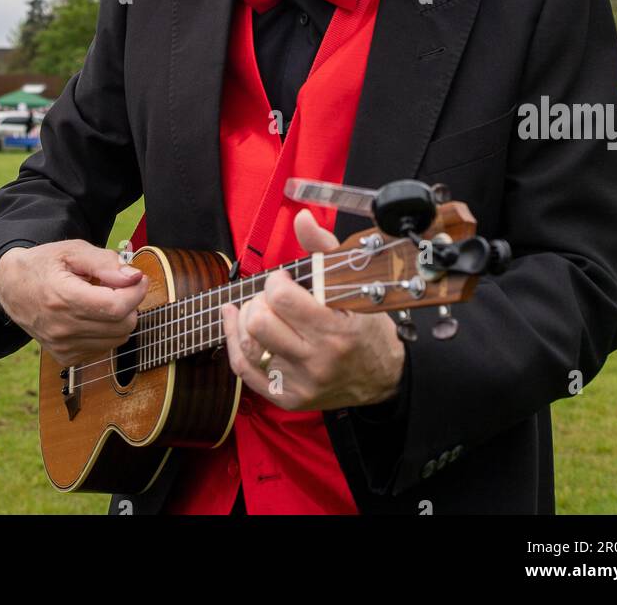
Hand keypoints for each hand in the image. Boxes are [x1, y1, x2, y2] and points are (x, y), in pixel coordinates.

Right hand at [0, 240, 148, 365]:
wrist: (11, 287)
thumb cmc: (43, 265)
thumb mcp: (72, 250)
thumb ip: (105, 262)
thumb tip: (133, 277)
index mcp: (63, 298)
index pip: (116, 306)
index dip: (136, 291)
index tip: (138, 278)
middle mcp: (62, 328)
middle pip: (122, 324)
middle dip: (130, 302)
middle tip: (118, 285)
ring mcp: (63, 347)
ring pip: (118, 338)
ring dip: (120, 317)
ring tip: (102, 298)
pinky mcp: (65, 357)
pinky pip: (104, 347)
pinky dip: (107, 331)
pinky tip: (92, 314)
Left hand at [221, 210, 405, 411]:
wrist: (382, 376)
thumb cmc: (366, 325)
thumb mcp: (354, 284)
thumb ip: (323, 248)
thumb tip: (301, 217)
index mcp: (335, 330)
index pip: (282, 299)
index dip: (276, 281)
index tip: (285, 279)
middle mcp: (316, 360)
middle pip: (260, 323)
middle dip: (260, 301)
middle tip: (274, 298)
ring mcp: (300, 383)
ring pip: (248, 346)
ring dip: (247, 319)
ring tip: (260, 309)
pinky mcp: (287, 398)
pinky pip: (244, 370)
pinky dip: (234, 340)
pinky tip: (235, 320)